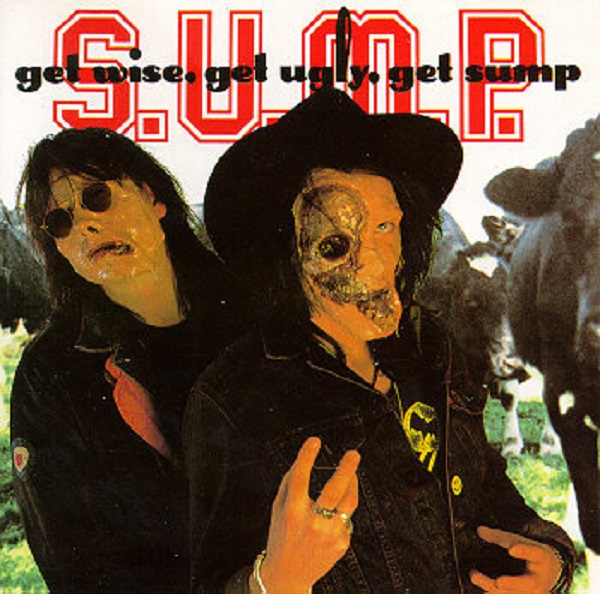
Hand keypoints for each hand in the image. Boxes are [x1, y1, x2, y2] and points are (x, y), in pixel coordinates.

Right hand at [259, 437, 359, 593]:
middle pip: (335, 489)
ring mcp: (330, 534)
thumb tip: (304, 458)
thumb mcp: (278, 509)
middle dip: (347, 468)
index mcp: (292, 512)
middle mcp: (313, 523)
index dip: (307, 456)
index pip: (300, 477)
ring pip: (349, 501)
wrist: (288, 575)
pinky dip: (342, 509)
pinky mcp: (342, 543)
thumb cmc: (282, 535)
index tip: (315, 441)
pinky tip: (334, 512)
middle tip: (353, 454)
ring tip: (352, 473)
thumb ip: (289, 483)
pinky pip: (346, 517)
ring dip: (353, 483)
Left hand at [470, 526, 562, 592]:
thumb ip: (500, 537)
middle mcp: (538, 579)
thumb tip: (480, 530)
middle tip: (498, 582)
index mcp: (540, 558)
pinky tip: (480, 590)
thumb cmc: (532, 554)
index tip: (512, 549)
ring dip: (492, 589)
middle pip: (526, 583)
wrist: (552, 572)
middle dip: (511, 583)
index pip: (533, 553)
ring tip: (474, 576)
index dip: (523, 551)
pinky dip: (491, 593)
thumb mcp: (522, 542)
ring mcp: (532, 593)